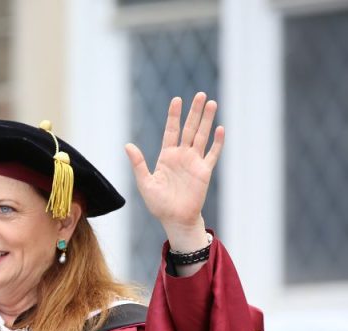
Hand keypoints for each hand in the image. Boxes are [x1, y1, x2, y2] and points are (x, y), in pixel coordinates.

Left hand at [125, 93, 223, 251]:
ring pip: (202, 136)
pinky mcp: (205, 172)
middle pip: (190, 128)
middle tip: (201, 95)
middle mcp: (182, 156)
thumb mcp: (145, 183)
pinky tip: (220, 129)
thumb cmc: (158, 204)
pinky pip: (212, 154)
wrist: (175, 219)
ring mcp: (194, 162)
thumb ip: (138, 164)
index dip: (174, 115)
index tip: (177, 99)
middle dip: (195, 112)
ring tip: (212, 103)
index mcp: (166, 156)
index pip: (171, 130)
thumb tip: (128, 145)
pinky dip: (217, 142)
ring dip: (207, 120)